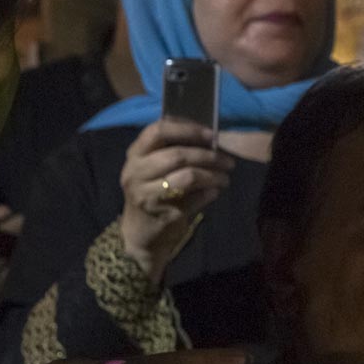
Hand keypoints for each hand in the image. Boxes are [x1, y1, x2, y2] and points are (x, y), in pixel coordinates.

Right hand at [118, 118, 232, 274]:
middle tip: (228, 161)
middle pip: (177, 155)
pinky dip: (209, 194)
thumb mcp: (153, 168)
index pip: (158, 131)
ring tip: (225, 178)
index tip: (211, 135)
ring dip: (212, 175)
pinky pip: (193, 200)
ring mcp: (146, 195)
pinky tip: (216, 191)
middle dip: (208, 156)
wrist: (139, 234)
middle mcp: (135, 172)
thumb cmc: (152, 193)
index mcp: (135, 154)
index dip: (187, 129)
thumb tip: (209, 137)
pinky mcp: (161, 215)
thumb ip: (173, 150)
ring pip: (187, 177)